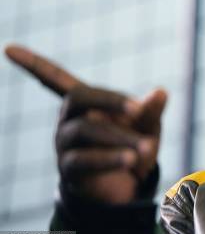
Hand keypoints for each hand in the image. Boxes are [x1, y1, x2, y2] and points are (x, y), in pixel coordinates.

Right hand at [4, 44, 166, 203]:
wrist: (131, 185)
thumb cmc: (136, 144)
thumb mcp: (148, 125)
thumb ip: (151, 109)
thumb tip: (161, 92)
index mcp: (86, 102)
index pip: (54, 78)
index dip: (33, 63)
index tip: (8, 48)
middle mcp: (68, 119)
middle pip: (77, 97)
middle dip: (109, 101)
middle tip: (139, 110)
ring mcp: (65, 144)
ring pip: (85, 130)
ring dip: (119, 137)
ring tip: (147, 148)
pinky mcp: (69, 168)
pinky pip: (85, 159)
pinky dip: (110, 157)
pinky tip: (131, 159)